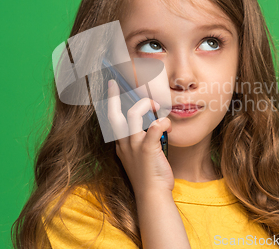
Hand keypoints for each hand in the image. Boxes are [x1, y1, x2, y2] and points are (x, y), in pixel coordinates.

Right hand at [107, 79, 173, 196]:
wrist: (152, 195)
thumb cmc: (148, 175)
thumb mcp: (137, 156)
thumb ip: (139, 139)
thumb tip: (150, 122)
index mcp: (120, 144)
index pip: (111, 119)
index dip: (110, 101)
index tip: (112, 86)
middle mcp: (124, 143)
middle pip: (114, 114)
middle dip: (113, 96)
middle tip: (116, 83)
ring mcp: (134, 146)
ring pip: (134, 114)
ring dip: (145, 105)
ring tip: (155, 106)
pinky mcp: (147, 150)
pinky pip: (155, 127)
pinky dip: (163, 122)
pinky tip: (168, 124)